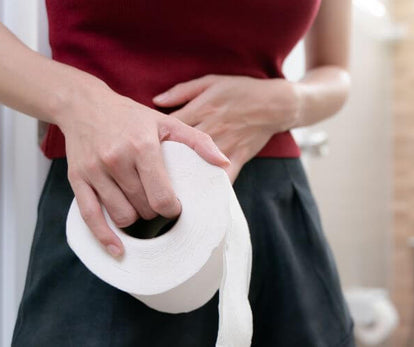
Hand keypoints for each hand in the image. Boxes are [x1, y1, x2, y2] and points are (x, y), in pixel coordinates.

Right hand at [57, 79, 229, 256]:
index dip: (173, 209)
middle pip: (143, 209)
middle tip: (156, 202)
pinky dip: (104, 236)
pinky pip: (90, 216)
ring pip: (121, 216)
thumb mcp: (166, 122)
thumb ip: (199, 141)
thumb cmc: (130, 116)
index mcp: (142, 146)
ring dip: (134, 219)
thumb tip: (224, 164)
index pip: (162, 197)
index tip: (175, 206)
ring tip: (138, 206)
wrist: (84, 106)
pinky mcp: (77, 179)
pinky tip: (117, 249)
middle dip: (154, 212)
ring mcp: (95, 171)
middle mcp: (116, 159)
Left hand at [153, 75, 299, 182]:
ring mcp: (225, 144)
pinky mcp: (238, 157)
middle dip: (161, 162)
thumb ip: (182, 91)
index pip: (170, 126)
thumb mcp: (210, 82)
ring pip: (198, 165)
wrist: (275, 103)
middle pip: (180, 149)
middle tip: (143, 175)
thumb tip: (155, 101)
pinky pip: (223, 177)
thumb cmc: (240, 89)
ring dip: (182, 178)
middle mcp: (211, 127)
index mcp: (200, 108)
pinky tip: (196, 200)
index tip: (139, 148)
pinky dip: (210, 189)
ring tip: (163, 191)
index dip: (152, 138)